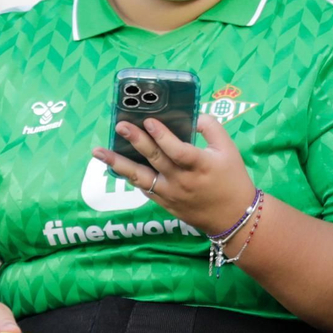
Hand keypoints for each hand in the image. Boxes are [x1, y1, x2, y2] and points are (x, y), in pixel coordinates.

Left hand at [92, 114, 254, 233]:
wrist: (233, 216)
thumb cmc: (232, 178)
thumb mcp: (229, 149)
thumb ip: (211, 128)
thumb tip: (192, 115)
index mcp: (201, 165)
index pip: (178, 150)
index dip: (163, 135)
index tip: (149, 120)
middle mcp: (183, 181)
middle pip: (155, 159)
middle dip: (136, 140)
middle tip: (120, 125)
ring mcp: (171, 194)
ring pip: (140, 177)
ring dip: (118, 163)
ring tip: (98, 151)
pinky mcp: (165, 203)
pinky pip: (143, 188)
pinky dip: (129, 176)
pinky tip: (115, 164)